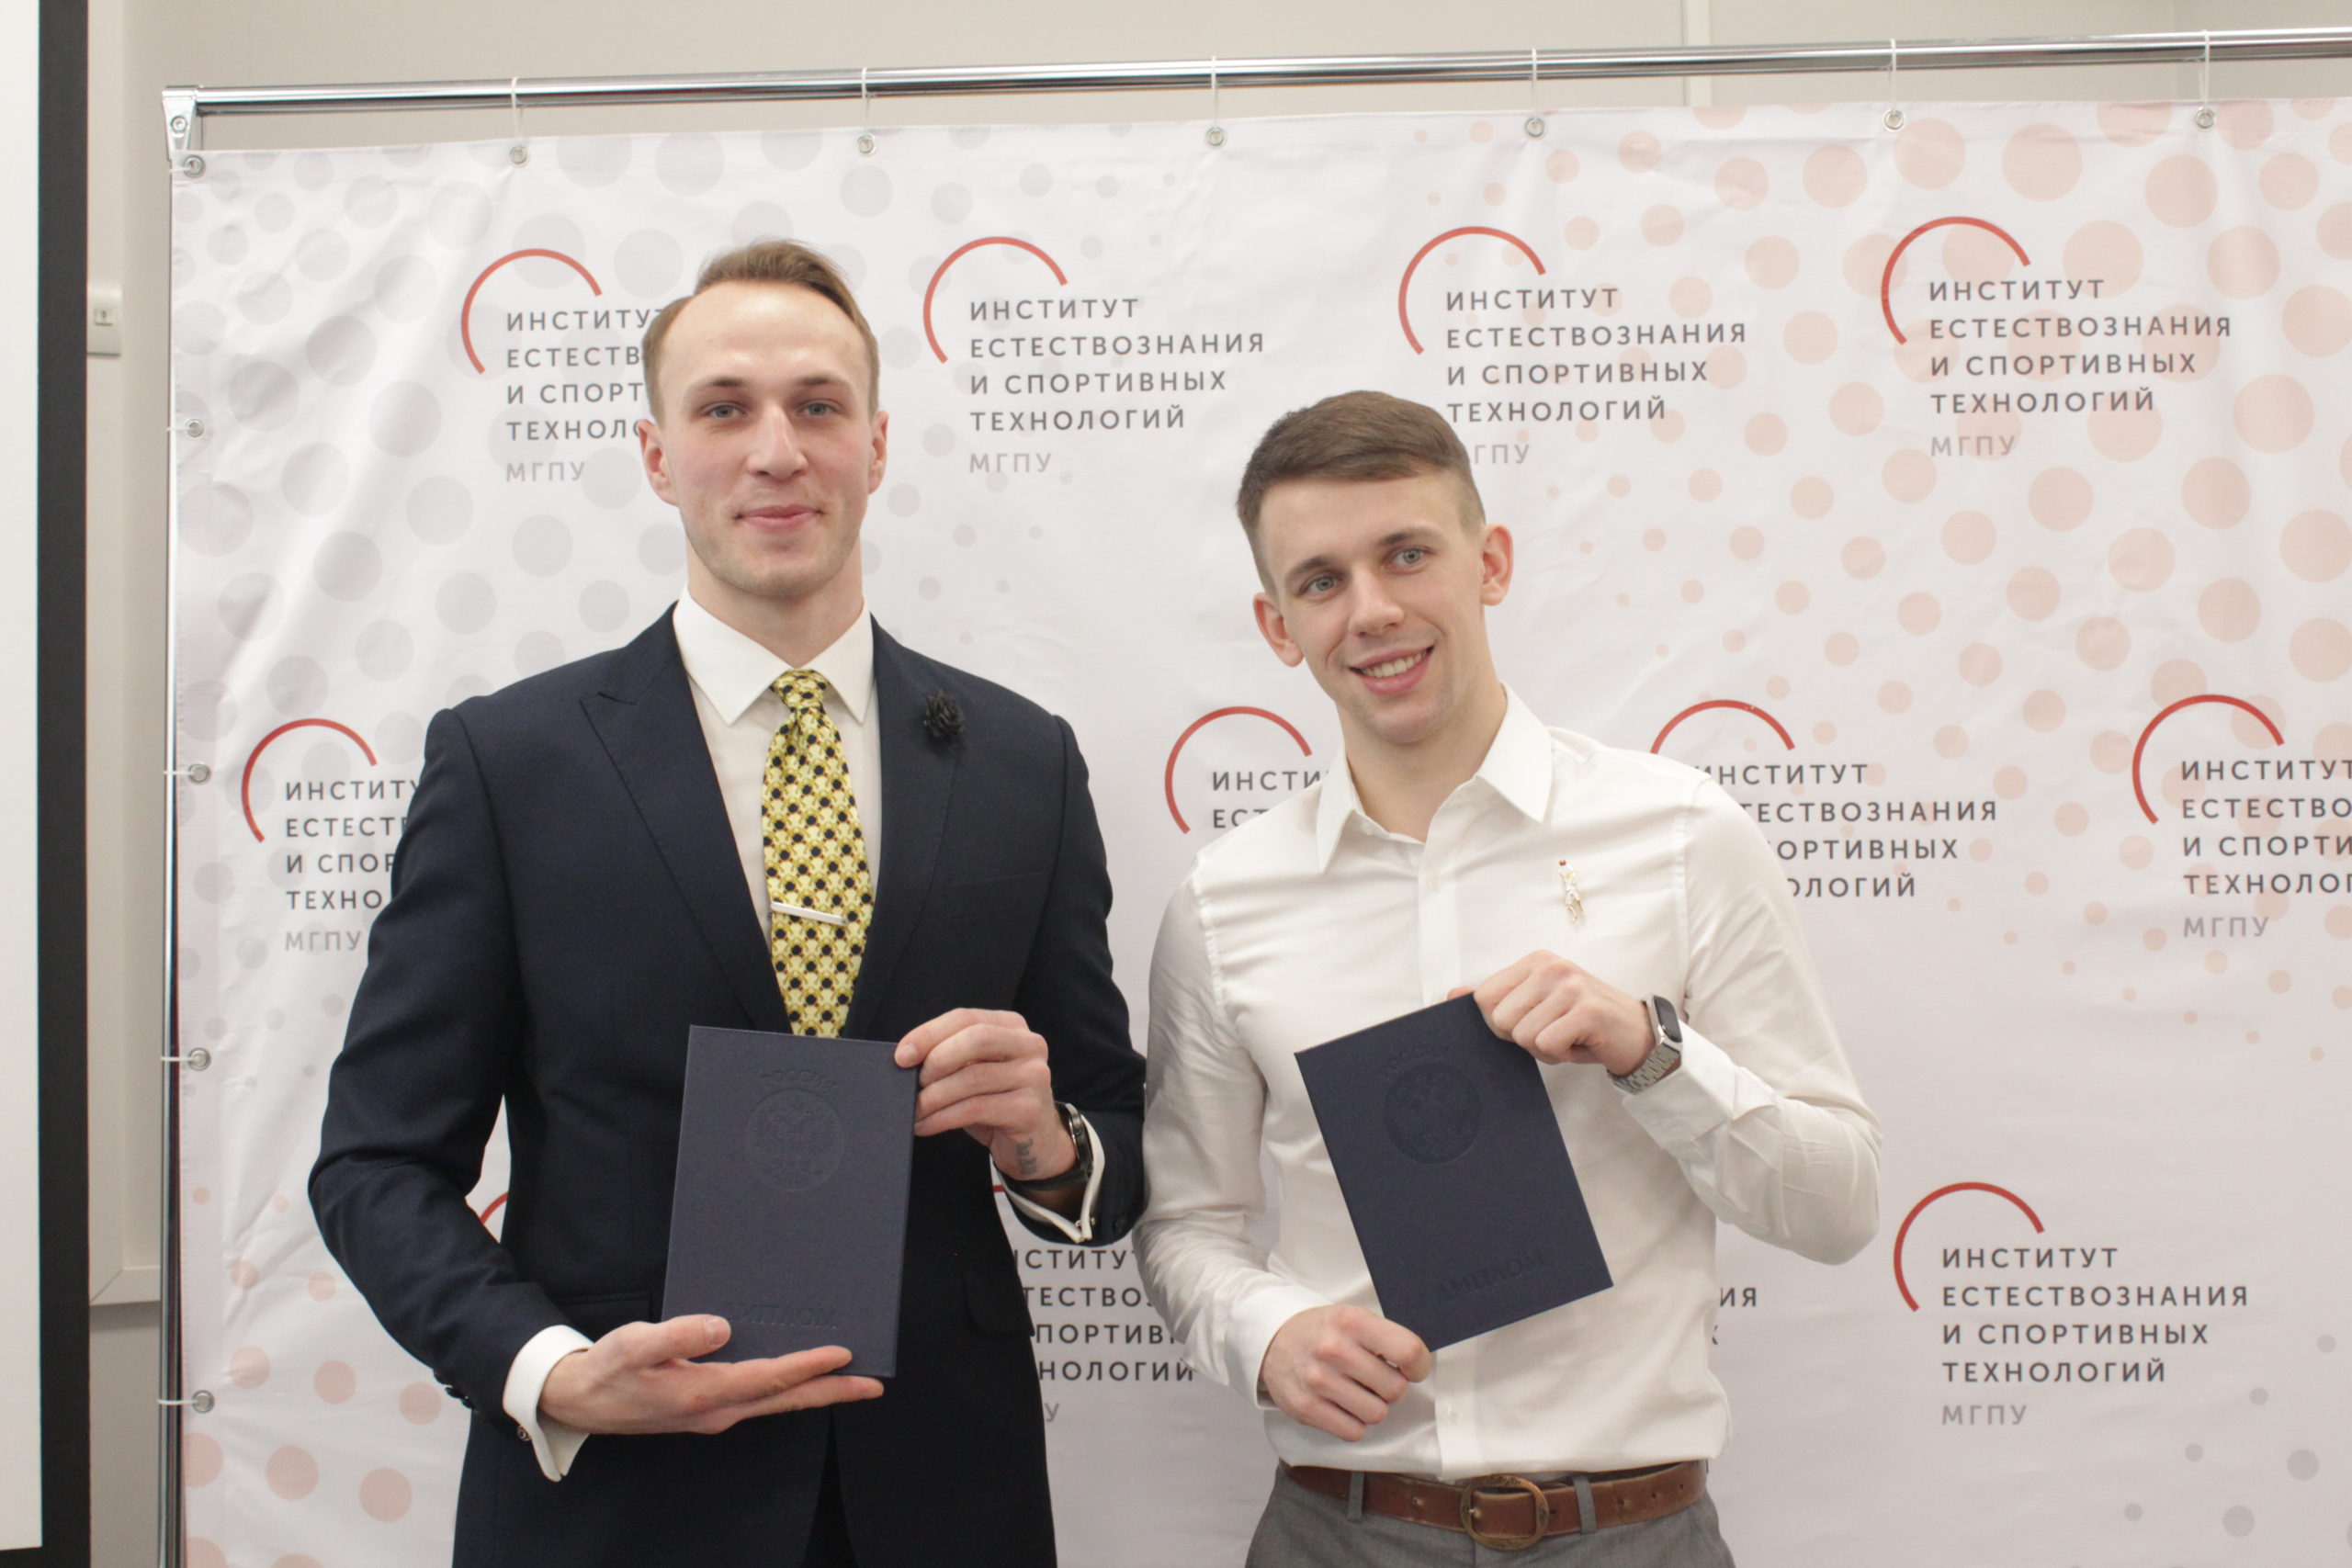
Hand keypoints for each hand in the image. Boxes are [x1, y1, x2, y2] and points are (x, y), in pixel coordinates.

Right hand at [538, 1315, 881, 1434]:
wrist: (580, 1401)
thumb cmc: (607, 1370)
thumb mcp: (634, 1345)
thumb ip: (677, 1334)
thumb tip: (721, 1327)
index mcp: (703, 1393)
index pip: (768, 1378)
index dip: (807, 1365)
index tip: (842, 1353)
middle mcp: (717, 1409)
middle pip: (785, 1399)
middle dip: (832, 1391)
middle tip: (874, 1385)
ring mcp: (714, 1413)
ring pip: (776, 1402)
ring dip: (814, 1392)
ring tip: (849, 1380)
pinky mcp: (708, 1407)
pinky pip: (759, 1399)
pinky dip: (787, 1389)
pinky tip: (796, 1377)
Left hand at [895, 1008, 1073, 1182]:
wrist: (1035, 1143)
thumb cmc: (997, 1103)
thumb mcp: (975, 1072)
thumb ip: (952, 1057)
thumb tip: (906, 1058)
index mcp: (1012, 1026)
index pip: (966, 1018)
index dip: (930, 1033)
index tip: (902, 1055)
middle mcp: (1029, 1045)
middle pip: (976, 1039)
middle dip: (936, 1060)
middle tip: (914, 1083)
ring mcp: (1034, 1076)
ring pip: (973, 1077)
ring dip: (934, 1096)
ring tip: (915, 1110)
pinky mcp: (1029, 1109)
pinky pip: (976, 1108)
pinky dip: (943, 1118)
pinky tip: (927, 1125)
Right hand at [1258, 1305, 1431, 1441]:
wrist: (1272, 1340)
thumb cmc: (1322, 1331)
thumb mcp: (1352, 1318)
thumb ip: (1384, 1338)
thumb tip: (1417, 1367)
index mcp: (1352, 1322)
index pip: (1407, 1351)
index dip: (1419, 1365)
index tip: (1412, 1369)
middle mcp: (1334, 1350)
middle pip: (1395, 1389)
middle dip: (1391, 1388)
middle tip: (1376, 1379)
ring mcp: (1318, 1381)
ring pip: (1376, 1414)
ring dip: (1373, 1407)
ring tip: (1357, 1392)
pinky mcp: (1306, 1408)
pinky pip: (1353, 1431)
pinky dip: (1354, 1423)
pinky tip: (1343, 1406)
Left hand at [1453, 951, 1652, 1075]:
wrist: (1637, 1034)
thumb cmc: (1582, 1022)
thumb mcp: (1538, 1003)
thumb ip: (1498, 998)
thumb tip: (1452, 994)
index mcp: (1536, 961)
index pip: (1484, 997)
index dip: (1499, 1023)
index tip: (1529, 1022)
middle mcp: (1552, 967)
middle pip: (1499, 1019)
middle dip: (1522, 1038)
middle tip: (1553, 1031)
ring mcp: (1570, 987)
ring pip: (1522, 1036)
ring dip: (1544, 1049)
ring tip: (1568, 1037)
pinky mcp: (1586, 1011)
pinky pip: (1547, 1045)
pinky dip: (1561, 1055)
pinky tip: (1579, 1044)